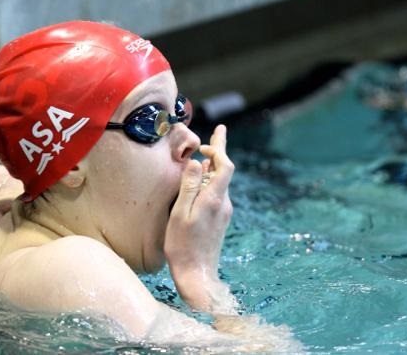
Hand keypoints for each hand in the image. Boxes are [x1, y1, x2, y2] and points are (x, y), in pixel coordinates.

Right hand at [164, 124, 234, 313]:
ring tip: (206, 152)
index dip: (218, 150)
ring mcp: (223, 212)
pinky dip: (210, 180)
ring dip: (213, 166)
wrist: (197, 275)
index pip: (225, 165)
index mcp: (214, 199)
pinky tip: (202, 179)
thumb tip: (198, 162)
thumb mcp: (180, 213)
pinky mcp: (220, 220)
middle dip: (219, 151)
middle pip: (225, 170)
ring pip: (220, 181)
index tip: (206, 143)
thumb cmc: (183, 245)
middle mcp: (223, 203)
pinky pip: (217, 193)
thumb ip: (189, 186)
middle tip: (219, 131)